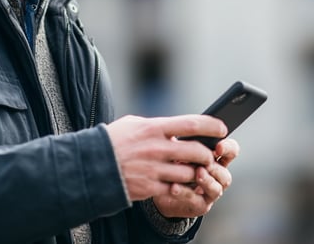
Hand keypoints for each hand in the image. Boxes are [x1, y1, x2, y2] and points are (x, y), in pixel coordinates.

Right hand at [105, 115, 226, 202]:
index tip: (222, 128)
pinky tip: (182, 184)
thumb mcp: (133, 124)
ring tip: (195, 170)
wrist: (91, 166)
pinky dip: (183, 187)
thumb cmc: (113, 141)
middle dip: (207, 155)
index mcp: (153, 128)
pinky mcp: (150, 187)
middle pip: (196, 151)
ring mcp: (154, 169)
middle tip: (210, 155)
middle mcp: (156, 148)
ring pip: (190, 173)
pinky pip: (176, 189)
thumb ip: (156, 126)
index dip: (211, 125)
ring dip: (196, 173)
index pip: (191, 124)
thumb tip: (177, 128)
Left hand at [152, 137, 239, 217]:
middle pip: (225, 172)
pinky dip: (185, 192)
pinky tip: (174, 186)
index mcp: (216, 158)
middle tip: (205, 163)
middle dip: (214, 167)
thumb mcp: (180, 148)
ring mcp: (210, 192)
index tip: (218, 146)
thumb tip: (185, 128)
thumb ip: (186, 140)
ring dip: (206, 180)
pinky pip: (196, 200)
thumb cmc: (175, 163)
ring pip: (215, 188)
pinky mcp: (199, 205)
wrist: (163, 188)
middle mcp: (217, 176)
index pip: (231, 151)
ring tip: (196, 173)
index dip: (228, 148)